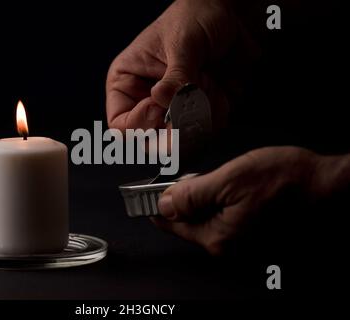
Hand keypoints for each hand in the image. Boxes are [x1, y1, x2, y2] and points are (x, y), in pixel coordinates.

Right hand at [106, 0, 254, 131]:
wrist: (233, 14)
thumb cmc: (195, 16)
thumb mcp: (181, 44)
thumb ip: (175, 77)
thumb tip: (163, 101)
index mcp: (128, 84)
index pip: (121, 125)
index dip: (141, 125)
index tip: (161, 108)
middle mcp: (148, 101)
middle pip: (151, 140)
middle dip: (175, 127)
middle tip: (190, 107)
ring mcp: (176, 110)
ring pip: (182, 140)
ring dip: (200, 116)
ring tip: (208, 84)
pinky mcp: (200, 112)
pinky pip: (207, 132)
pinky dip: (217, 115)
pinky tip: (220, 90)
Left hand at [152, 146, 320, 254]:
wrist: (324, 184)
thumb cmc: (284, 181)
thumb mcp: (227, 180)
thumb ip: (191, 195)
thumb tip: (164, 205)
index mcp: (218, 237)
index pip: (173, 224)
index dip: (157, 207)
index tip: (144, 196)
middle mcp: (228, 245)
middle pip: (188, 222)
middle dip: (182, 199)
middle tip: (185, 178)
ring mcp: (241, 241)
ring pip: (205, 218)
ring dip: (201, 198)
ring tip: (211, 179)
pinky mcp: (252, 232)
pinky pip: (222, 217)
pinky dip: (217, 202)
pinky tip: (226, 187)